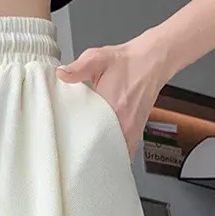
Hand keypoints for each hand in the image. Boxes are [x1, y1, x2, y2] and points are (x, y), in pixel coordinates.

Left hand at [55, 35, 171, 156]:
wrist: (153, 60)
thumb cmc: (127, 61)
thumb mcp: (99, 58)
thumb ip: (78, 67)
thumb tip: (62, 74)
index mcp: (113, 107)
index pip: (91, 134)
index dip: (78, 143)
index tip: (68, 147)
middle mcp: (125, 122)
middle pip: (103, 149)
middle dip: (88, 153)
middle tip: (74, 155)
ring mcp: (133, 128)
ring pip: (115, 153)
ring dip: (102, 155)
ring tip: (86, 157)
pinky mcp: (137, 130)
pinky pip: (125, 150)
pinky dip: (115, 154)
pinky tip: (103, 153)